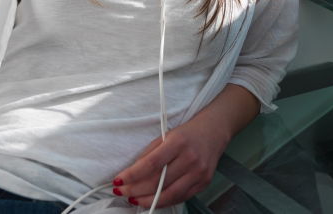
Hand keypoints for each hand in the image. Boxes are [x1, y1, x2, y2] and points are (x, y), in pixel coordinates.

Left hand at [111, 114, 229, 209]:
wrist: (214, 131)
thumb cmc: (187, 133)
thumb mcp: (166, 136)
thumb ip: (150, 154)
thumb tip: (130, 173)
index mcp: (178, 142)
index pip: (151, 164)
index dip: (132, 175)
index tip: (118, 180)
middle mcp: (190, 158)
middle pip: (158, 182)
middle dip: (135, 190)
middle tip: (121, 192)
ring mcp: (199, 173)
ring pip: (168, 195)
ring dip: (147, 201)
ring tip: (133, 200)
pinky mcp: (204, 183)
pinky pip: (180, 197)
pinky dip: (163, 201)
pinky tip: (151, 201)